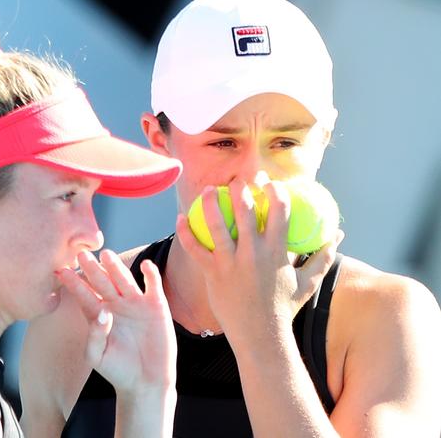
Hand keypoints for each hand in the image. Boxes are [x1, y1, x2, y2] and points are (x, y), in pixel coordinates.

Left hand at [56, 249, 176, 395]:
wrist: (145, 382)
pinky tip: (146, 265)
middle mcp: (116, 304)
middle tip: (81, 254)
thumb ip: (95, 335)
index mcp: (99, 314)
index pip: (84, 295)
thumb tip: (102, 312)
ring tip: (107, 255)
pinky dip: (151, 275)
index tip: (61, 271)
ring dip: (116, 267)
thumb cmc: (117, 370)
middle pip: (102, 283)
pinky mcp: (156, 306)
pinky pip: (152, 286)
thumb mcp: (98, 356)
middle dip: (93, 269)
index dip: (74, 284)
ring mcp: (136, 303)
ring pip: (124, 280)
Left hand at [176, 179, 343, 347]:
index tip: (267, 181)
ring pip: (216, 225)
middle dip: (241, 189)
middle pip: (245, 211)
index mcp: (277, 252)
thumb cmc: (285, 309)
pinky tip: (180, 218)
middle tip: (237, 180)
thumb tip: (337, 234)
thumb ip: (323, 256)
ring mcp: (230, 264)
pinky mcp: (212, 274)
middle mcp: (253, 254)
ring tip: (207, 190)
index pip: (279, 211)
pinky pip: (195, 249)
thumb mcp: (308, 283)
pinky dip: (186, 232)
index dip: (274, 190)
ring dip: (209, 203)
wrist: (261, 338)